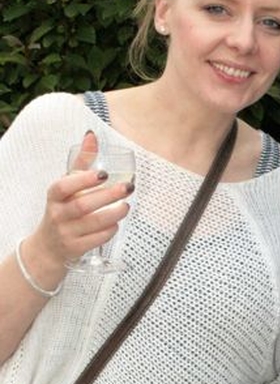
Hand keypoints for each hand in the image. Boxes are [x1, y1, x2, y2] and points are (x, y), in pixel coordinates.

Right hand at [36, 131, 132, 269]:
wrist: (48, 246)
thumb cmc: (62, 209)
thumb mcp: (67, 186)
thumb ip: (81, 162)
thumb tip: (92, 136)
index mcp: (54, 196)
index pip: (63, 186)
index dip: (83, 180)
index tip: (104, 173)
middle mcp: (58, 214)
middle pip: (82, 205)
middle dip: (108, 196)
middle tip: (128, 188)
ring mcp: (66, 233)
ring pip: (92, 223)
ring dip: (113, 214)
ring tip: (126, 206)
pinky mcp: (76, 248)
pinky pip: (96, 240)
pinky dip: (109, 231)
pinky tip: (117, 223)